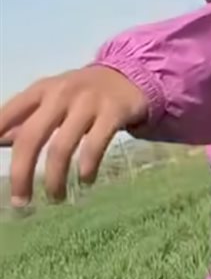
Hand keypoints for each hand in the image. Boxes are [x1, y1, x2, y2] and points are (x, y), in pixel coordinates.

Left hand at [0, 65, 149, 204]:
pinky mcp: (113, 112)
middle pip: (31, 137)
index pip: (8, 115)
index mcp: (40, 91)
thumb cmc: (81, 96)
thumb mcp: (50, 100)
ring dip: (55, 179)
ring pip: (62, 147)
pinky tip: (85, 180)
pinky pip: (95, 145)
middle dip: (21, 173)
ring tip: (55, 198)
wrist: (129, 78)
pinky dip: (87, 168)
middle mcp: (60, 94)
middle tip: (20, 201)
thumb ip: (25, 121)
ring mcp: (88, 102)